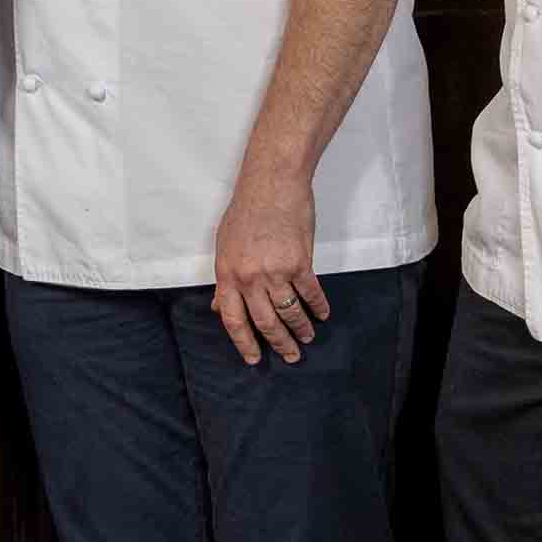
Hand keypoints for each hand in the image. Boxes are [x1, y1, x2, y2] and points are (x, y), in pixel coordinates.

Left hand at [210, 169, 329, 365]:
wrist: (272, 183)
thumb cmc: (247, 209)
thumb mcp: (224, 244)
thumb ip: (224, 278)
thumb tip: (218, 306)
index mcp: (227, 273)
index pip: (233, 319)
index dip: (243, 343)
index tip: (253, 357)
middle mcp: (250, 277)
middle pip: (265, 322)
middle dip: (279, 344)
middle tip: (290, 356)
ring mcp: (276, 271)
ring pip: (289, 312)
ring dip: (301, 329)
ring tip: (307, 337)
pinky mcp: (300, 262)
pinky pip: (311, 293)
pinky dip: (318, 306)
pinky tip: (322, 313)